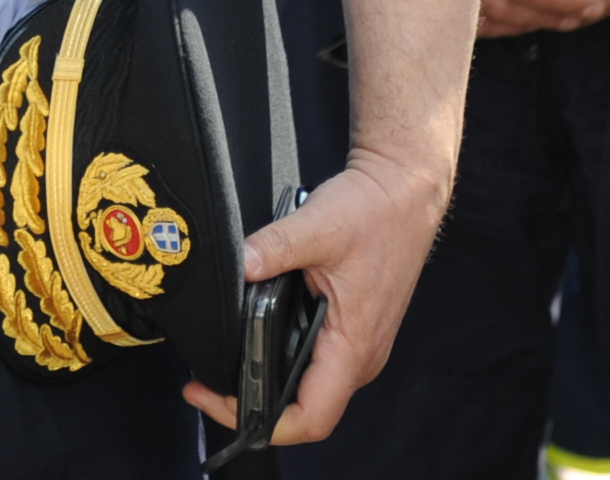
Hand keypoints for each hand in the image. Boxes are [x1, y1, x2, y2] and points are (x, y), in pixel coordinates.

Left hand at [187, 146, 451, 445]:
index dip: (262, 420)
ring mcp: (359, 345)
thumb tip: (237, 264)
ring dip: (268, 384)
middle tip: (205, 383)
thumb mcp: (318, 226)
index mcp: (354, 346)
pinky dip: (283, 362)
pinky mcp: (353, 328)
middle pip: (306, 410)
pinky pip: (317, 363)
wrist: (404, 189)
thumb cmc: (375, 210)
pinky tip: (254, 340)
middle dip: (254, 405)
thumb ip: (273, 248)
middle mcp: (361, 356)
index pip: (311, 417)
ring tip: (222, 365)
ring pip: (310, 388)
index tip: (216, 397)